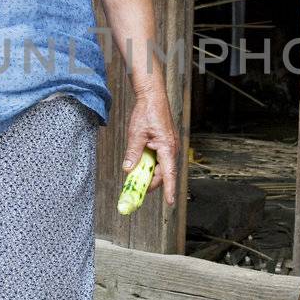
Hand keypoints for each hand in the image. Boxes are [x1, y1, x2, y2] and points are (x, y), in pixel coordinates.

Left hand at [122, 84, 178, 207]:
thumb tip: (128, 169)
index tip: (170, 202)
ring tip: (136, 174)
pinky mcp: (165, 143)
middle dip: (151, 182)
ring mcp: (169, 146)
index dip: (169, 189)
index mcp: (167, 147)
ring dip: (149, 172)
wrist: (152, 97)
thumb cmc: (147, 112)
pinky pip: (159, 159)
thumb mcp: (136, 134)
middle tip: (136, 187)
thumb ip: (133, 153)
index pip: (169, 174)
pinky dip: (150, 164)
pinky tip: (140, 161)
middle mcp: (171, 148)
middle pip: (163, 173)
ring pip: (160, 166)